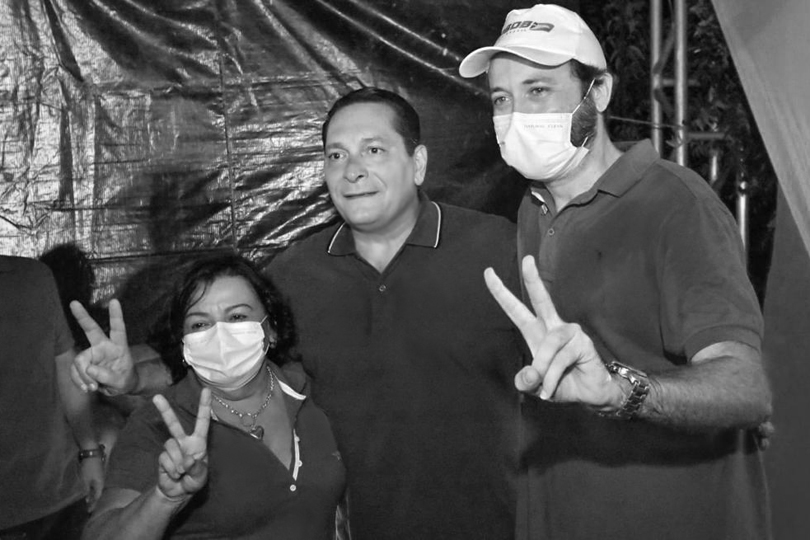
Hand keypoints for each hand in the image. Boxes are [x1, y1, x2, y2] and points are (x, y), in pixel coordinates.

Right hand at [69, 299, 137, 394]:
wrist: (118, 388)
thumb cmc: (125, 380)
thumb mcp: (122, 382)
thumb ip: (107, 376)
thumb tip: (89, 369)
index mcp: (118, 346)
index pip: (118, 328)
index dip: (116, 315)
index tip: (114, 301)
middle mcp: (104, 346)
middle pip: (91, 329)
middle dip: (82, 316)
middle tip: (73, 303)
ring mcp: (92, 354)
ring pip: (80, 361)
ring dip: (83, 377)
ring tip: (93, 387)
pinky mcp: (83, 363)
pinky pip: (75, 371)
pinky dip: (78, 381)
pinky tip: (87, 388)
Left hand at [80, 455, 104, 511]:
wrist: (91, 452)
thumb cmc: (88, 467)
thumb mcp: (85, 480)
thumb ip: (87, 489)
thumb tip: (87, 497)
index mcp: (100, 483)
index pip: (97, 496)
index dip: (93, 504)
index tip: (89, 511)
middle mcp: (102, 480)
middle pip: (98, 492)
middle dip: (94, 500)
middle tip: (89, 507)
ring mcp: (100, 475)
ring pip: (97, 487)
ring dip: (93, 494)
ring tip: (88, 500)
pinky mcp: (97, 471)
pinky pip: (95, 483)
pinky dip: (92, 488)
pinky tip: (88, 489)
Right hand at [153, 388, 210, 502]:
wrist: (178, 493)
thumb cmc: (194, 480)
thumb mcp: (201, 477)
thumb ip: (197, 469)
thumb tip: (187, 460)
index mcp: (199, 442)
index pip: (202, 421)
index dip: (204, 405)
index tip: (206, 390)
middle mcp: (184, 442)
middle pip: (174, 424)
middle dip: (165, 410)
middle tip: (156, 397)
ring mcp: (172, 449)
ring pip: (170, 446)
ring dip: (177, 462)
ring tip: (182, 472)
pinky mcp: (162, 457)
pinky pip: (164, 459)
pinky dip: (171, 469)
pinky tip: (174, 475)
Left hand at [484, 256, 618, 406]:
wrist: (591, 394)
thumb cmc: (563, 384)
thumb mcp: (537, 386)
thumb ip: (527, 381)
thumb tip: (530, 374)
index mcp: (537, 332)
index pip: (516, 309)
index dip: (501, 292)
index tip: (488, 272)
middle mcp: (553, 327)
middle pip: (541, 299)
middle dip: (533, 279)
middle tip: (527, 260)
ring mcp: (569, 333)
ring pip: (549, 344)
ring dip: (543, 368)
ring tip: (543, 386)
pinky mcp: (583, 343)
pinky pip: (561, 358)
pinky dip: (553, 377)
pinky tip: (552, 387)